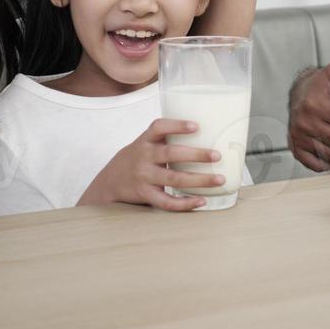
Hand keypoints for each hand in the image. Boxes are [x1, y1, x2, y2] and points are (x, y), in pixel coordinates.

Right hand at [78, 118, 224, 210]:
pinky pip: (167, 201)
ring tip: (219, 179)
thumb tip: (207, 132)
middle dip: (196, 155)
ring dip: (199, 180)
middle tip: (217, 155)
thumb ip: (167, 138)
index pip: (159, 127)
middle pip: (171, 154)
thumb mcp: (146, 143)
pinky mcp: (145, 195)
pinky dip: (185, 203)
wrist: (110, 182)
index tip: (196, 126)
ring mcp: (144, 177)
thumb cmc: (138, 158)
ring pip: (174, 179)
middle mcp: (144, 157)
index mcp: (145, 140)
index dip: (177, 126)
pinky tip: (201, 201)